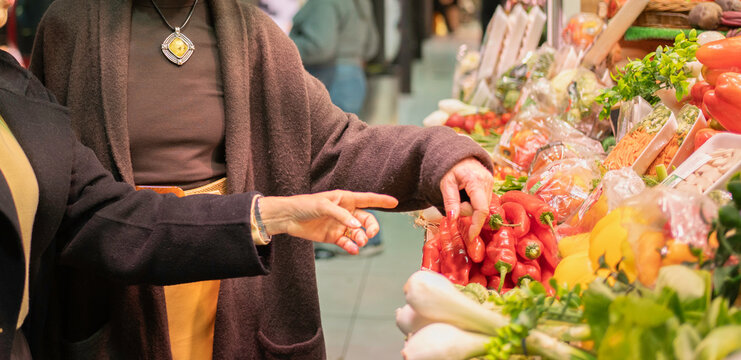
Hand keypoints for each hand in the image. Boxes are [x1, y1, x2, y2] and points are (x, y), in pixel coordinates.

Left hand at [257, 190, 398, 253]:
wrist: (288, 218)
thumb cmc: (304, 205)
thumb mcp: (323, 206)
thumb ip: (342, 216)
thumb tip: (357, 227)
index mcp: (345, 199)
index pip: (367, 199)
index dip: (381, 200)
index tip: (394, 202)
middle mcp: (345, 212)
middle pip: (366, 220)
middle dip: (372, 227)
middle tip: (370, 234)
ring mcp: (340, 225)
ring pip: (358, 233)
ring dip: (362, 238)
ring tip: (359, 242)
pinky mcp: (333, 237)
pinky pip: (347, 243)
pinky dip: (352, 247)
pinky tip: (353, 249)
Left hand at [439, 157, 493, 240]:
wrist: (457, 154)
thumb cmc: (449, 167)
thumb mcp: (445, 184)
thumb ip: (450, 201)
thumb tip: (453, 219)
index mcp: (476, 181)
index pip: (481, 208)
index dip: (476, 224)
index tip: (471, 236)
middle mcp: (488, 182)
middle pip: (479, 209)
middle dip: (466, 211)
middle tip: (455, 200)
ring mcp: (491, 183)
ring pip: (481, 206)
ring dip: (469, 206)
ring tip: (461, 194)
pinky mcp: (491, 185)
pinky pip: (482, 201)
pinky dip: (473, 203)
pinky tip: (467, 195)